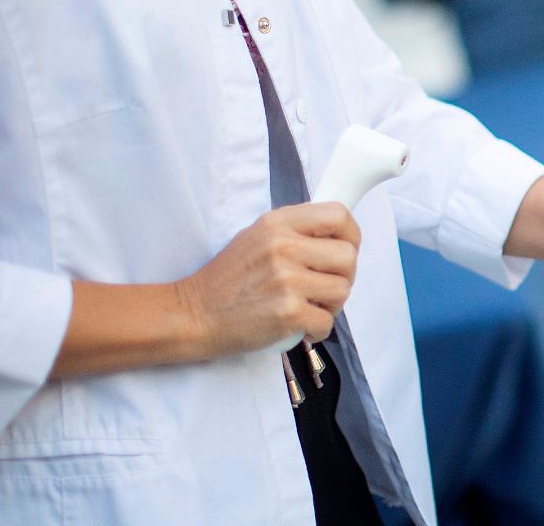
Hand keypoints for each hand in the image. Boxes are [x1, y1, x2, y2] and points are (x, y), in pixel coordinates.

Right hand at [174, 202, 360, 357]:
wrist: (193, 315)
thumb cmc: (228, 280)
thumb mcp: (257, 237)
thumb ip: (295, 232)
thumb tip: (338, 235)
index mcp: (278, 223)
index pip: (338, 215)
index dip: (351, 235)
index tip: (345, 250)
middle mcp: (284, 246)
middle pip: (348, 256)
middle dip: (344, 276)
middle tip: (324, 288)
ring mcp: (286, 280)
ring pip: (342, 290)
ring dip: (332, 305)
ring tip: (308, 307)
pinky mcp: (288, 313)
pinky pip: (328, 322)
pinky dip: (317, 330)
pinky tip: (300, 326)